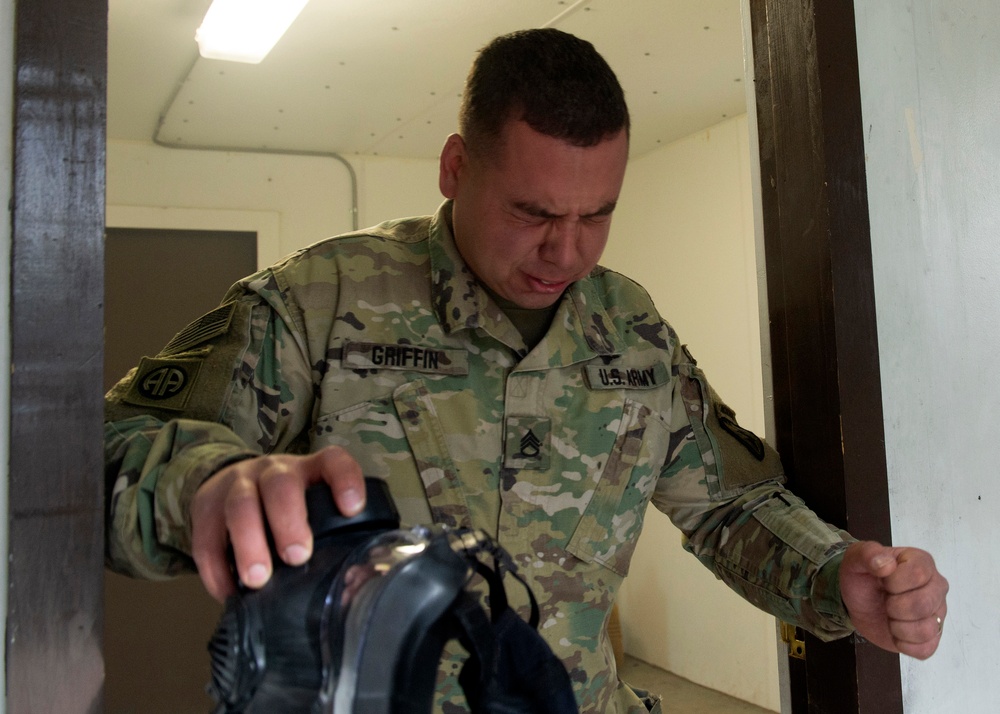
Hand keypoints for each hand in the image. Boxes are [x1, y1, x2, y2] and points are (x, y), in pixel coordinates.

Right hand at [190, 445, 365, 600]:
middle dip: (289, 520)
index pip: (332, 461)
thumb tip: (352, 581)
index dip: (345, 480)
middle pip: (280, 484)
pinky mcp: (206, 506)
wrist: (229, 484)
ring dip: (250, 543)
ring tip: (258, 579)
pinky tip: (228, 591)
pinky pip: (206, 536)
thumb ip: (329, 531)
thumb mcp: (311, 505)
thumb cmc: (286, 506)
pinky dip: (216, 568)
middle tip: (297, 556)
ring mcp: (237, 485)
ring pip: (241, 505)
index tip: (351, 509)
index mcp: (309, 470)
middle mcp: (273, 471)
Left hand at [840, 541, 948, 658]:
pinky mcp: (933, 637)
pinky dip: (903, 644)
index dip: (894, 582)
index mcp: (922, 562)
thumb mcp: (856, 558)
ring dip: (897, 627)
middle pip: (923, 604)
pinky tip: (895, 632)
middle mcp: (936, 587)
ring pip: (926, 629)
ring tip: (890, 616)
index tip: (883, 582)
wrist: (860, 602)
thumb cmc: (863, 577)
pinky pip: (925, 649)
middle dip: (894, 607)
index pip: (918, 574)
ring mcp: (938, 613)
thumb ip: (868, 554)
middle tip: (885, 602)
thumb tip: (886, 564)